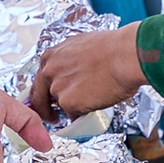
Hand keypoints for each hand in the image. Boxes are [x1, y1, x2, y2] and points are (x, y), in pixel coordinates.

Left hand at [27, 24, 146, 122]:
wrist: (125, 55)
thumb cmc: (112, 47)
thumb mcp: (80, 45)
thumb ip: (67, 59)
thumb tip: (69, 68)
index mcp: (50, 56)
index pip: (39, 81)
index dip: (44, 93)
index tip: (47, 101)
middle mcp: (49, 71)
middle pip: (39, 98)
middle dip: (45, 110)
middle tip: (53, 117)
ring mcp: (57, 88)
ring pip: (61, 106)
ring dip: (71, 108)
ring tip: (91, 100)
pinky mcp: (69, 103)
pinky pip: (74, 115)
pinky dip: (83, 114)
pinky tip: (96, 103)